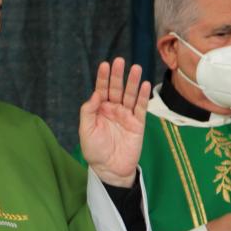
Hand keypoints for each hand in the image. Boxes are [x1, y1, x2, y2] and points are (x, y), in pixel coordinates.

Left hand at [79, 57, 150, 187]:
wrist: (109, 169)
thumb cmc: (95, 151)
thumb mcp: (86, 130)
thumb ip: (88, 111)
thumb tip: (96, 94)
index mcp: (99, 110)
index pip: (101, 89)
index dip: (103, 77)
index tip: (105, 64)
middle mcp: (113, 109)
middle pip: (116, 88)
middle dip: (118, 75)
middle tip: (119, 61)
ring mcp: (126, 116)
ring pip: (130, 95)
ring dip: (133, 82)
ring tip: (136, 68)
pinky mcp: (137, 124)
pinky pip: (141, 108)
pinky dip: (143, 97)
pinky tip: (145, 85)